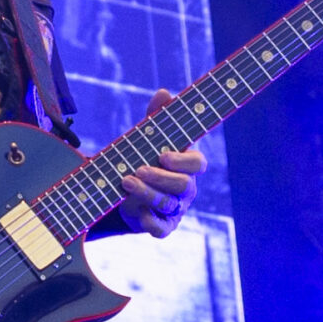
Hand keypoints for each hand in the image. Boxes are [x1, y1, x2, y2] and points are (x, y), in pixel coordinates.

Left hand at [118, 88, 206, 237]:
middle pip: (183, 185)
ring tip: (125, 182)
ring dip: (147, 194)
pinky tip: (139, 215)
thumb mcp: (149, 138)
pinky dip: (151, 223)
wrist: (132, 192)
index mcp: (188, 165)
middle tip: (138, 169)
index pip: (197, 163)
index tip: (163, 155)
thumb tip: (164, 92)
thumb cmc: (147, 159)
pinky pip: (162, 229)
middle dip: (160, 178)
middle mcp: (186, 188)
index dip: (182, 161)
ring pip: (168, 204)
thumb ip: (157, 117)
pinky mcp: (164, 225)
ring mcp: (176, 208)